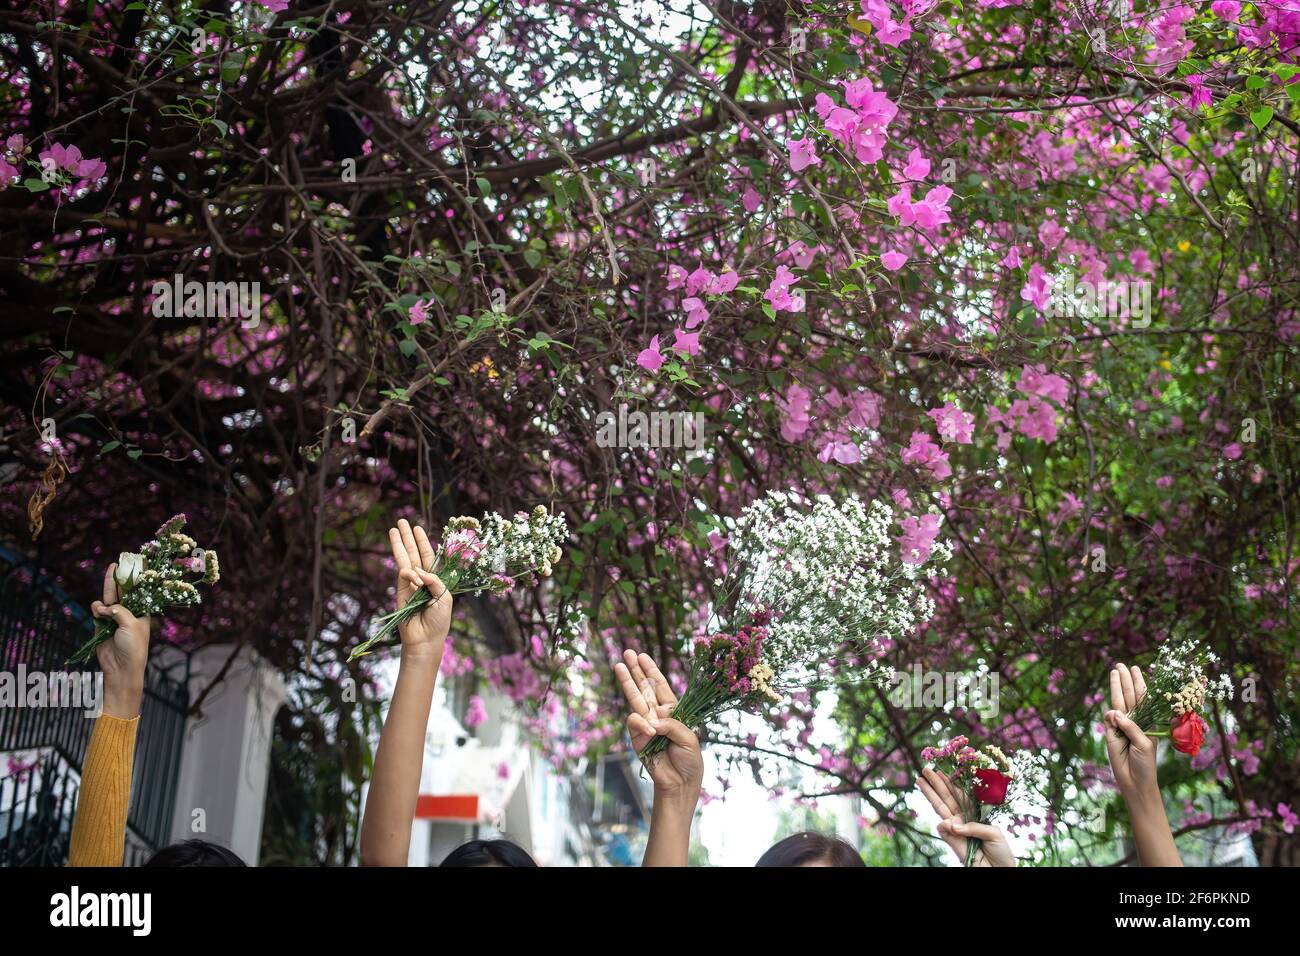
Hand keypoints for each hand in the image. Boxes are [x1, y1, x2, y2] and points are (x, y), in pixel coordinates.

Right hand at [90, 563, 149, 717]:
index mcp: (142, 612)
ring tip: (108, 584)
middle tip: (116, 563)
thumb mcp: (131, 625)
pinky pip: (98, 611)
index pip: (140, 591)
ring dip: (107, 592)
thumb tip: (105, 606)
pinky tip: (99, 611)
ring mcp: (114, 618)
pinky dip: (97, 609)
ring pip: (109, 599)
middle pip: (123, 592)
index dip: (138, 578)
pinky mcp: (101, 625)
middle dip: (119, 578)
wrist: (121, 668)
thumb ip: (118, 611)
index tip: (138, 562)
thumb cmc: (134, 646)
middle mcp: (129, 613)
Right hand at [390, 518, 451, 659]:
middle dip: (407, 538)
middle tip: (401, 521)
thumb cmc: (439, 620)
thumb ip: (434, 580)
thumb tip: (418, 570)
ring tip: (393, 529)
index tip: (417, 528)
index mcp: (435, 579)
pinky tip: (415, 577)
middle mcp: (422, 578)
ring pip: (404, 560)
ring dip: (399, 544)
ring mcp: (409, 584)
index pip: (428, 556)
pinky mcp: (400, 591)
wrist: (426, 639)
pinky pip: (403, 575)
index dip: (423, 542)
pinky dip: (410, 574)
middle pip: (413, 553)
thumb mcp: (444, 597)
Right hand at [614, 650, 701, 799]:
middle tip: (627, 652)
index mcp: (672, 711)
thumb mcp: (689, 738)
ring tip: (619, 666)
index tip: (643, 656)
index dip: (651, 671)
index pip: (660, 687)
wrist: (680, 783)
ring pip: (634, 699)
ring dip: (627, 682)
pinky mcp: (636, 738)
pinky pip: (635, 723)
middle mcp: (657, 715)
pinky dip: (641, 724)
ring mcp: (645, 725)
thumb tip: (652, 721)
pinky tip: (650, 731)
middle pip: (644, 688)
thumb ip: (672, 725)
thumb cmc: (689, 760)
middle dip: (636, 671)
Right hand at [917, 768, 1014, 866]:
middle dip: (936, 784)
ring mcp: (955, 829)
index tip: (942, 771)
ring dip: (929, 793)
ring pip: (939, 807)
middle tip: (926, 770)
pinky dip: (945, 824)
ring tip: (920, 780)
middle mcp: (963, 819)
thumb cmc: (1001, 851)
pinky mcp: (950, 840)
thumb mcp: (994, 833)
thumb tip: (953, 825)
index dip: (951, 783)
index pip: (960, 795)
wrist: (998, 870)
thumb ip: (974, 826)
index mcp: (975, 813)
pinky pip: (943, 828)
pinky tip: (949, 823)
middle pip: (946, 798)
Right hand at [1103, 663, 1157, 798]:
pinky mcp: (1110, 733)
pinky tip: (1113, 714)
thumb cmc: (1146, 763)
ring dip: (1116, 687)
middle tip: (1120, 665)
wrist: (1135, 781)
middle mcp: (1134, 720)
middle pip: (1129, 696)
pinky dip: (1111, 715)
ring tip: (1114, 672)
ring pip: (1118, 702)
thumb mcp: (1144, 743)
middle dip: (1125, 680)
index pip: (1143, 698)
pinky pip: (1109, 718)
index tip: (1135, 668)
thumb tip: (1114, 712)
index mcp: (1147, 721)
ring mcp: (1121, 726)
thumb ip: (1131, 726)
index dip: (1139, 683)